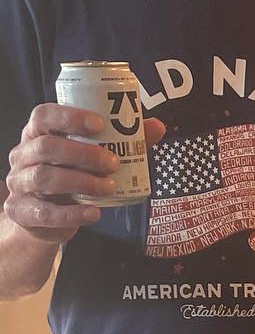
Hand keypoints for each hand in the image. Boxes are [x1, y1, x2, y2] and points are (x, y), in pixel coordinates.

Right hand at [5, 105, 165, 243]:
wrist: (46, 218)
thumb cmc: (71, 176)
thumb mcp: (91, 157)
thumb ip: (123, 142)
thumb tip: (157, 126)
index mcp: (37, 134)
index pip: (43, 115)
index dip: (69, 117)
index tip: (99, 124)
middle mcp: (23, 155)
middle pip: (46, 147)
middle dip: (83, 154)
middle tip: (113, 163)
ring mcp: (19, 183)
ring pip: (45, 177)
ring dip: (81, 181)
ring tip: (109, 187)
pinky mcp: (22, 211)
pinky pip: (44, 212)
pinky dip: (72, 214)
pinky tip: (94, 213)